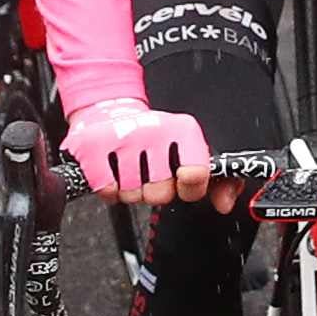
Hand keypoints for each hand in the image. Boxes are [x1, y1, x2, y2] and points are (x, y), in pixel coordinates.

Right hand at [65, 98, 211, 205]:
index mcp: (183, 130)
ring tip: (130, 170)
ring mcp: (122, 137)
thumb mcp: (191, 151)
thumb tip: (224, 203)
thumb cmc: (155, 139)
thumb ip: (218, 180)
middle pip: (160, 193)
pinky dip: (109, 189)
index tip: (183, 182)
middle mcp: (154, 130)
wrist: (110, 112)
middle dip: (155, 191)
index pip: (196, 174)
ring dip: (131, 190)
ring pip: (132, 194)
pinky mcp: (92, 146)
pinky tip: (113, 172)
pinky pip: (107, 190)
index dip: (189, 188)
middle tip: (150, 173)